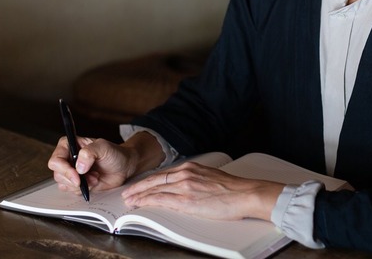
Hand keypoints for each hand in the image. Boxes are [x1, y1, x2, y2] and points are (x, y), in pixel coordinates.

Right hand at [48, 136, 134, 194]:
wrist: (124, 166)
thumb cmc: (114, 153)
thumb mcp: (104, 147)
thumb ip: (90, 152)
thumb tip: (79, 166)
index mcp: (70, 145)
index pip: (56, 159)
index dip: (64, 169)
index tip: (77, 175)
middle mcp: (68, 158)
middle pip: (58, 174)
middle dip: (74, 179)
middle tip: (91, 177)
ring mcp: (72, 171)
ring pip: (63, 184)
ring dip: (80, 184)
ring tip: (95, 177)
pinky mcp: (77, 183)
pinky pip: (72, 191)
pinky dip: (83, 189)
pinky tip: (94, 182)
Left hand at [121, 160, 283, 220]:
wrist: (245, 194)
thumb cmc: (233, 189)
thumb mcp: (210, 177)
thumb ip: (196, 179)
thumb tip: (187, 188)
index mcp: (192, 168)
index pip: (164, 174)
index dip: (149, 181)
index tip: (140, 185)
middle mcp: (186, 174)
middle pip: (155, 180)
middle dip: (138, 187)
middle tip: (127, 193)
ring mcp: (185, 186)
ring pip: (154, 189)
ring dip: (139, 195)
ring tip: (129, 201)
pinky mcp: (187, 200)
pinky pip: (161, 200)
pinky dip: (148, 201)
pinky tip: (140, 204)